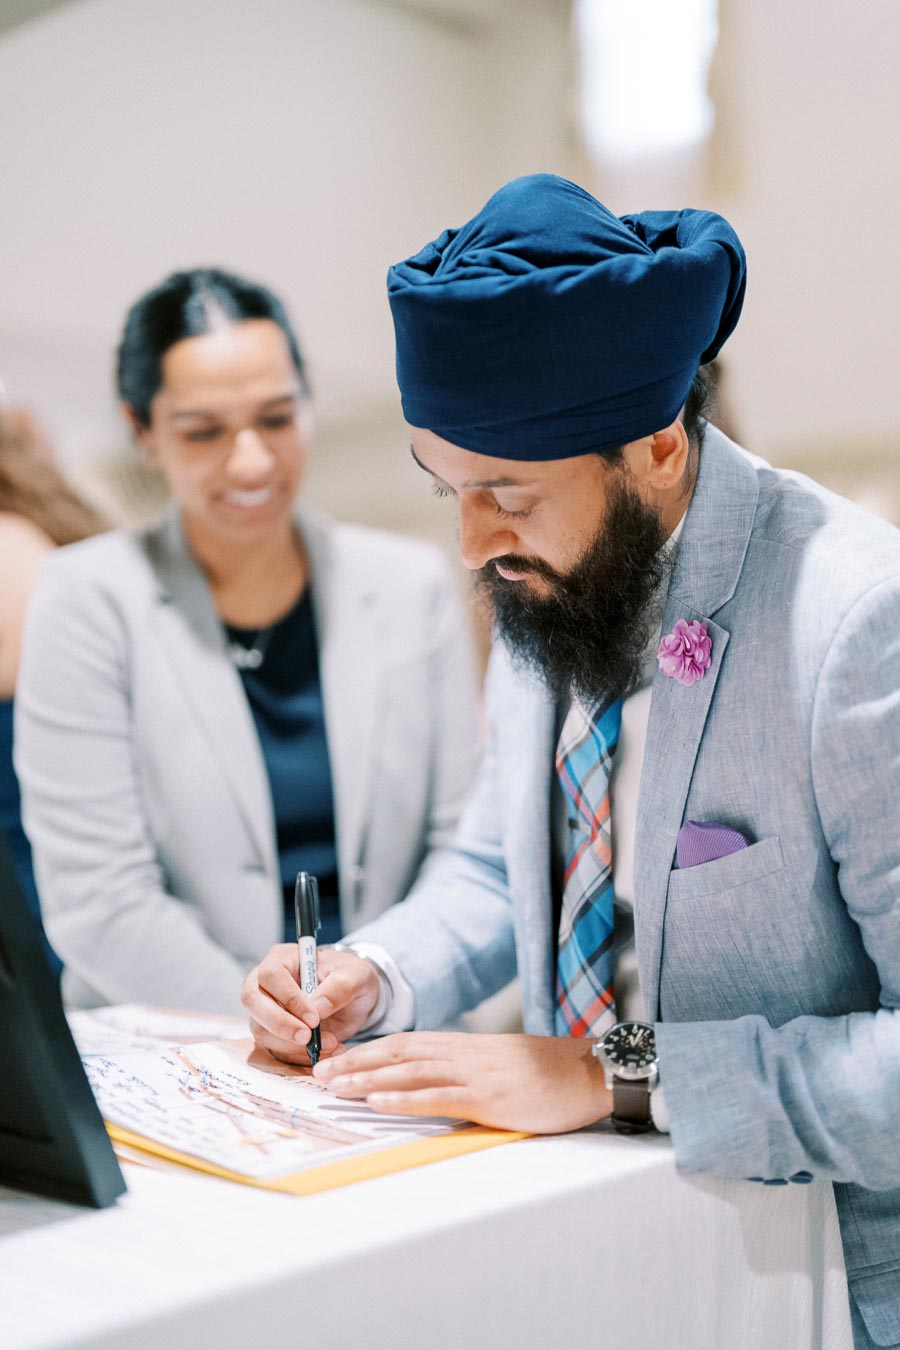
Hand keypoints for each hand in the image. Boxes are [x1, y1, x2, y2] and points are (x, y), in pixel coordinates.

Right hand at [241, 944, 380, 1064]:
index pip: (271, 975)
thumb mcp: (357, 974)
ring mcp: (267, 1009)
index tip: (314, 1018)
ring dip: (293, 1045)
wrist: (356, 998)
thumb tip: (318, 1007)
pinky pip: (276, 1050)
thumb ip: (341, 986)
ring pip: (261, 1030)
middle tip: (307, 1038)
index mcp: (283, 958)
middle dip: (280, 1024)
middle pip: (253, 1001)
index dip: (289, 998)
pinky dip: (300, 1057)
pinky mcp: (273, 1033)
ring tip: (330, 1043)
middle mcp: (268, 983)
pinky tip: (327, 1051)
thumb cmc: (351, 976)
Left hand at [312, 1032, 612, 1133]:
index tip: (334, 1061)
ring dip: (369, 1078)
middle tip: (319, 1073)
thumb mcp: (495, 1064)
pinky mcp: (488, 1095)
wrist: (586, 1071)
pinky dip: (405, 1098)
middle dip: (356, 1062)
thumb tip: (428, 1083)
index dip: (366, 1051)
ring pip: (409, 1071)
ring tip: (336, 1086)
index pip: (403, 1043)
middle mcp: (460, 1053)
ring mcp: (473, 1073)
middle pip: (397, 1053)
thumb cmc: (544, 1072)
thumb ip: (461, 1069)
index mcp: (461, 1045)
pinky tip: (380, 1101)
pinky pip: (438, 1096)